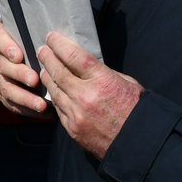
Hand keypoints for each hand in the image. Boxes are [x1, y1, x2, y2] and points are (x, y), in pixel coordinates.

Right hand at [0, 16, 49, 116]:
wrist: (34, 70)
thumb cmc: (36, 48)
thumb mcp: (33, 34)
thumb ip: (20, 27)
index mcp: (5, 41)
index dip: (6, 46)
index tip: (18, 55)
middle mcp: (0, 60)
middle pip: (5, 66)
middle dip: (20, 74)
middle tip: (35, 80)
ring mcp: (1, 79)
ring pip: (8, 89)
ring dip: (25, 97)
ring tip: (41, 105)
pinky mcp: (5, 96)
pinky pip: (13, 105)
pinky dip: (27, 110)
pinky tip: (41, 113)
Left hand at [38, 32, 142, 158]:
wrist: (139, 144)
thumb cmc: (136, 110)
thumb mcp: (126, 82)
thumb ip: (103, 73)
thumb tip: (84, 66)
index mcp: (102, 81)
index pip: (73, 56)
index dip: (59, 44)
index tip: (51, 37)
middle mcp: (85, 96)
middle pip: (58, 71)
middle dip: (47, 58)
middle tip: (41, 49)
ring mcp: (76, 114)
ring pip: (53, 90)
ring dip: (47, 77)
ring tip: (45, 68)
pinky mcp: (72, 129)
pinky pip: (58, 108)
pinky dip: (54, 97)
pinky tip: (54, 91)